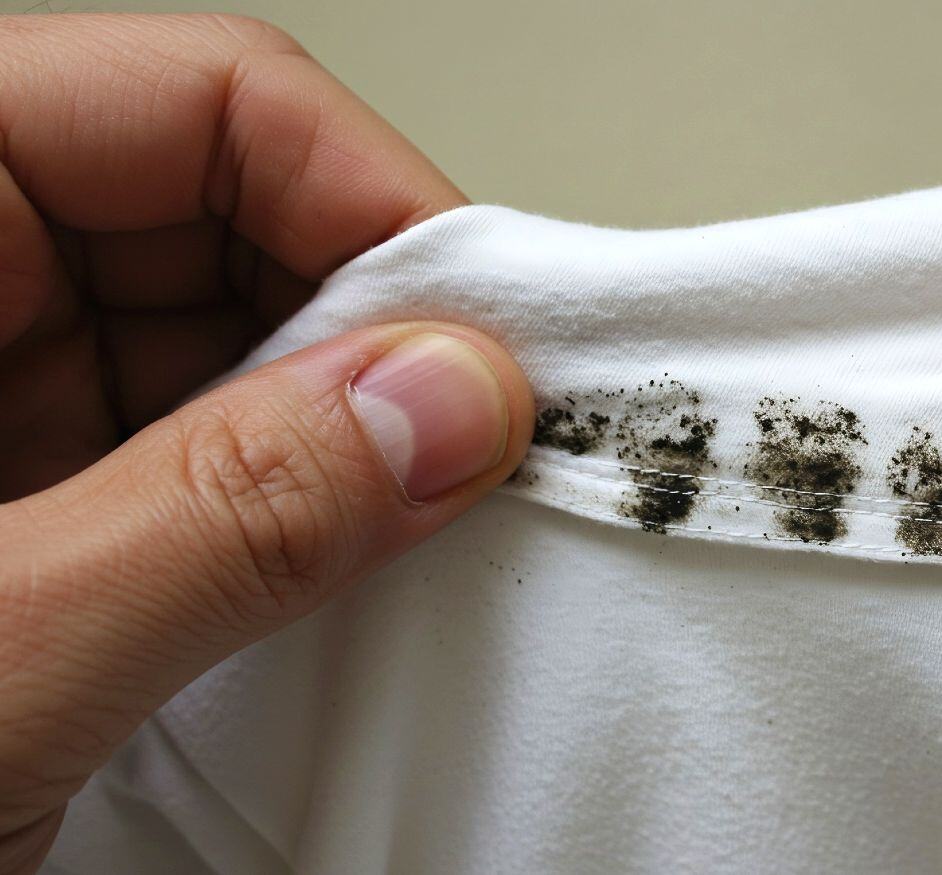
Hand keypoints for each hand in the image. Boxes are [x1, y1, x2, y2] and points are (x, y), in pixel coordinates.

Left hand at [0, 15, 533, 869]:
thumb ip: (217, 517)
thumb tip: (444, 401)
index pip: (179, 102)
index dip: (362, 191)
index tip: (489, 328)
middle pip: (216, 214)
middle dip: (366, 326)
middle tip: (476, 445)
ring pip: (217, 342)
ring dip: (338, 429)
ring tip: (408, 525)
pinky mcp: (5, 515)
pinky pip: (188, 455)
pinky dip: (281, 508)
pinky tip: (328, 575)